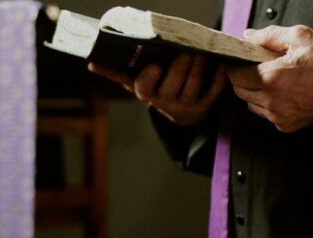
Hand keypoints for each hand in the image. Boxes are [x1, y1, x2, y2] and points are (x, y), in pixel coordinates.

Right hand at [88, 52, 226, 125]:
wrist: (180, 113)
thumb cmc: (156, 88)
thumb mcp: (135, 82)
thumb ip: (117, 71)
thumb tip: (92, 64)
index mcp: (147, 93)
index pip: (145, 87)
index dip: (150, 78)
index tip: (155, 66)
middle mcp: (166, 101)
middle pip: (175, 82)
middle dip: (182, 64)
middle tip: (187, 48)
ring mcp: (186, 105)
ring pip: (194, 85)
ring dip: (199, 66)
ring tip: (201, 51)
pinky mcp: (204, 106)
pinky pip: (213, 92)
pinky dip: (218, 78)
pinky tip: (220, 65)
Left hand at [227, 25, 312, 132]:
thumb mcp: (300, 37)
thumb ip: (269, 35)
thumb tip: (248, 36)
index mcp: (271, 77)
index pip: (234, 74)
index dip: (233, 65)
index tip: (238, 60)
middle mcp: (272, 100)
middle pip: (239, 91)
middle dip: (242, 78)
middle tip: (253, 68)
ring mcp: (279, 116)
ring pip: (250, 104)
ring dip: (254, 92)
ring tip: (270, 80)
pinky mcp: (286, 125)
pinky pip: (266, 114)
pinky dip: (267, 104)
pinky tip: (281, 93)